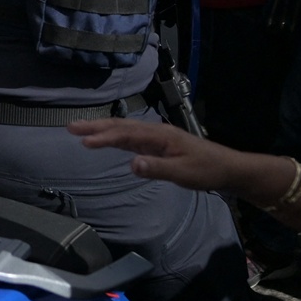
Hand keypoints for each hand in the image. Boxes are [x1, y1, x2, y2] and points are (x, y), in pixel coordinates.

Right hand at [70, 118, 280, 196]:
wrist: (229, 169)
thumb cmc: (207, 171)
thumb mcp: (184, 173)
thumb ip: (157, 168)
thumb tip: (132, 164)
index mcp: (161, 135)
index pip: (126, 134)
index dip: (104, 137)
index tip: (84, 141)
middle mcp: (156, 132)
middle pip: (121, 126)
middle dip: (96, 126)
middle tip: (71, 127)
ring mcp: (157, 138)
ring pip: (125, 131)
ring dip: (103, 130)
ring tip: (81, 131)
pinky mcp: (158, 145)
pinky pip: (131, 138)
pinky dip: (115, 137)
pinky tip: (106, 140)